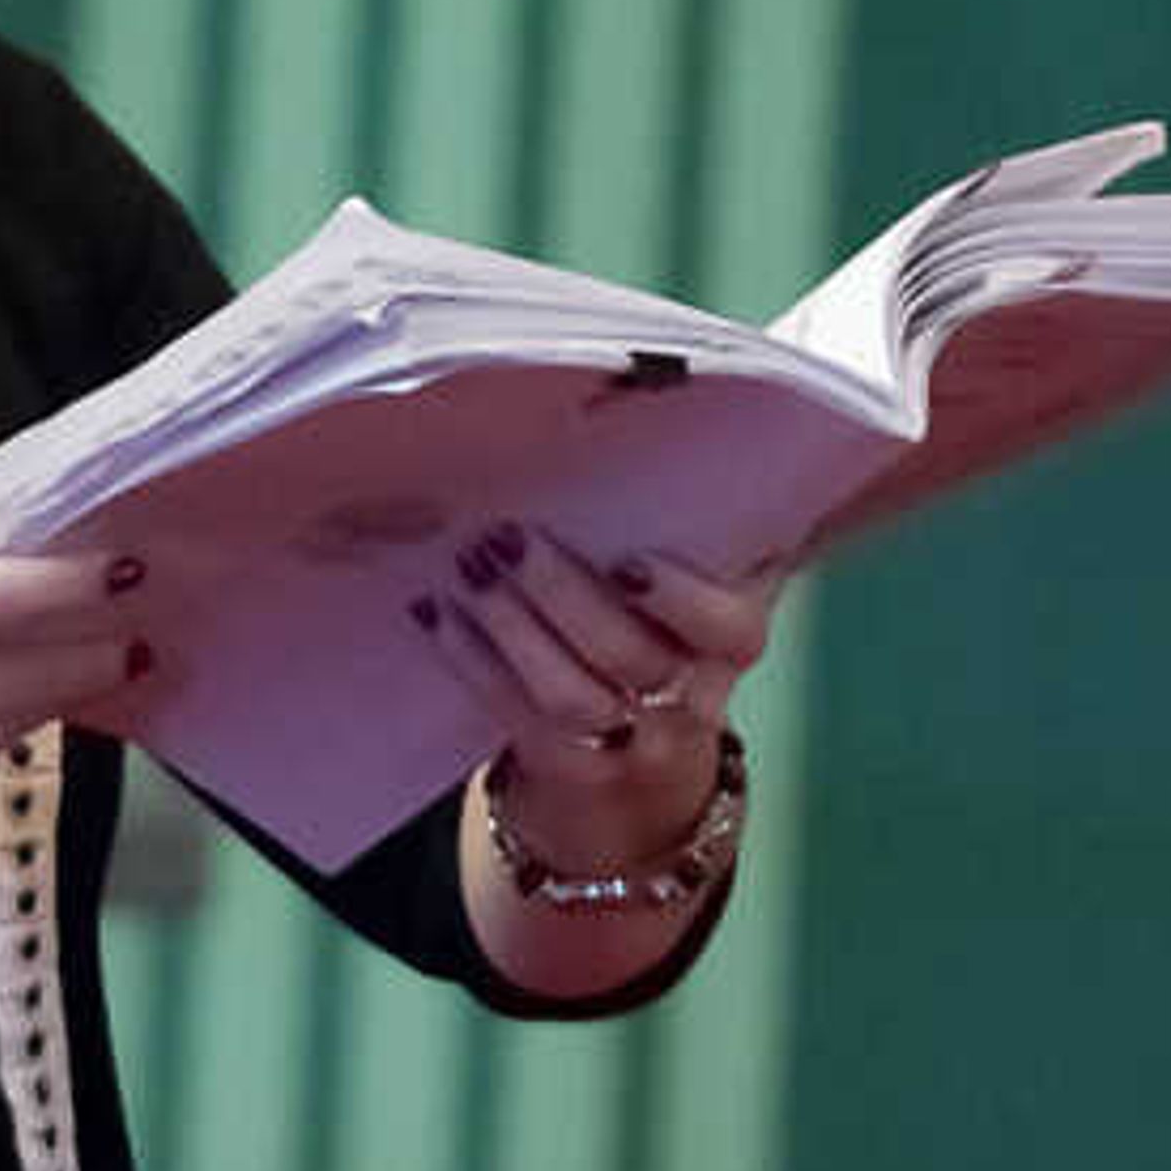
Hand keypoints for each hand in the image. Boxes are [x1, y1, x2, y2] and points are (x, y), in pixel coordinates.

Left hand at [412, 530, 780, 871]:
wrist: (638, 766)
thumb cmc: (662, 631)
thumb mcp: (700, 582)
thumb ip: (702, 519)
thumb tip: (692, 403)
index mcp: (733, 641)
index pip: (732, 629)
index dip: (681, 600)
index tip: (627, 559)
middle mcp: (692, 698)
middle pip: (632, 658)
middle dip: (562, 595)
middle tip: (507, 536)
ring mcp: (630, 744)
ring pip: (571, 697)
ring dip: (511, 627)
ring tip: (469, 566)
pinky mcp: (568, 767)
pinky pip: (515, 718)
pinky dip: (472, 662)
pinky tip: (436, 613)